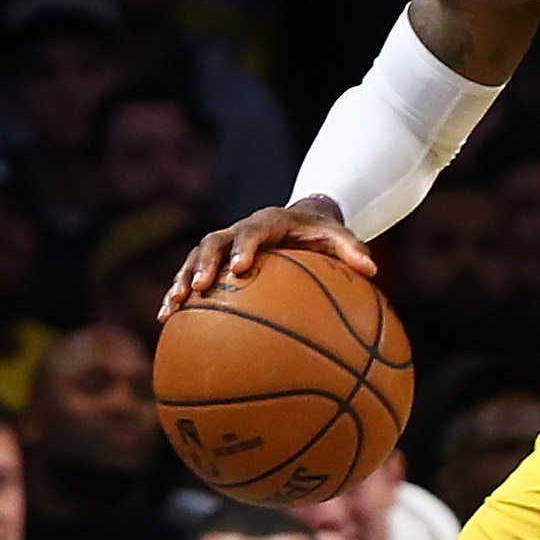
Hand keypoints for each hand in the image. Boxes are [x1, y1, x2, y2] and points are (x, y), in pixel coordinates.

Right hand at [164, 197, 379, 316]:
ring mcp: (224, 245)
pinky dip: (178, 292)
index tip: (239, 268)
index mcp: (267, 222)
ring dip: (181, 280)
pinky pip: (192, 274)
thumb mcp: (339, 236)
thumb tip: (373, 270)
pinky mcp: (215, 260)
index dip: (243, 247)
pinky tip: (166, 319)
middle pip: (212, 242)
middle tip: (198, 288)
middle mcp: (239, 231)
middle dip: (203, 264)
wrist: (300, 220)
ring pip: (194, 258)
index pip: (252, 231)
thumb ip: (353, 250)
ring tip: (170, 308)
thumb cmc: (322, 233)